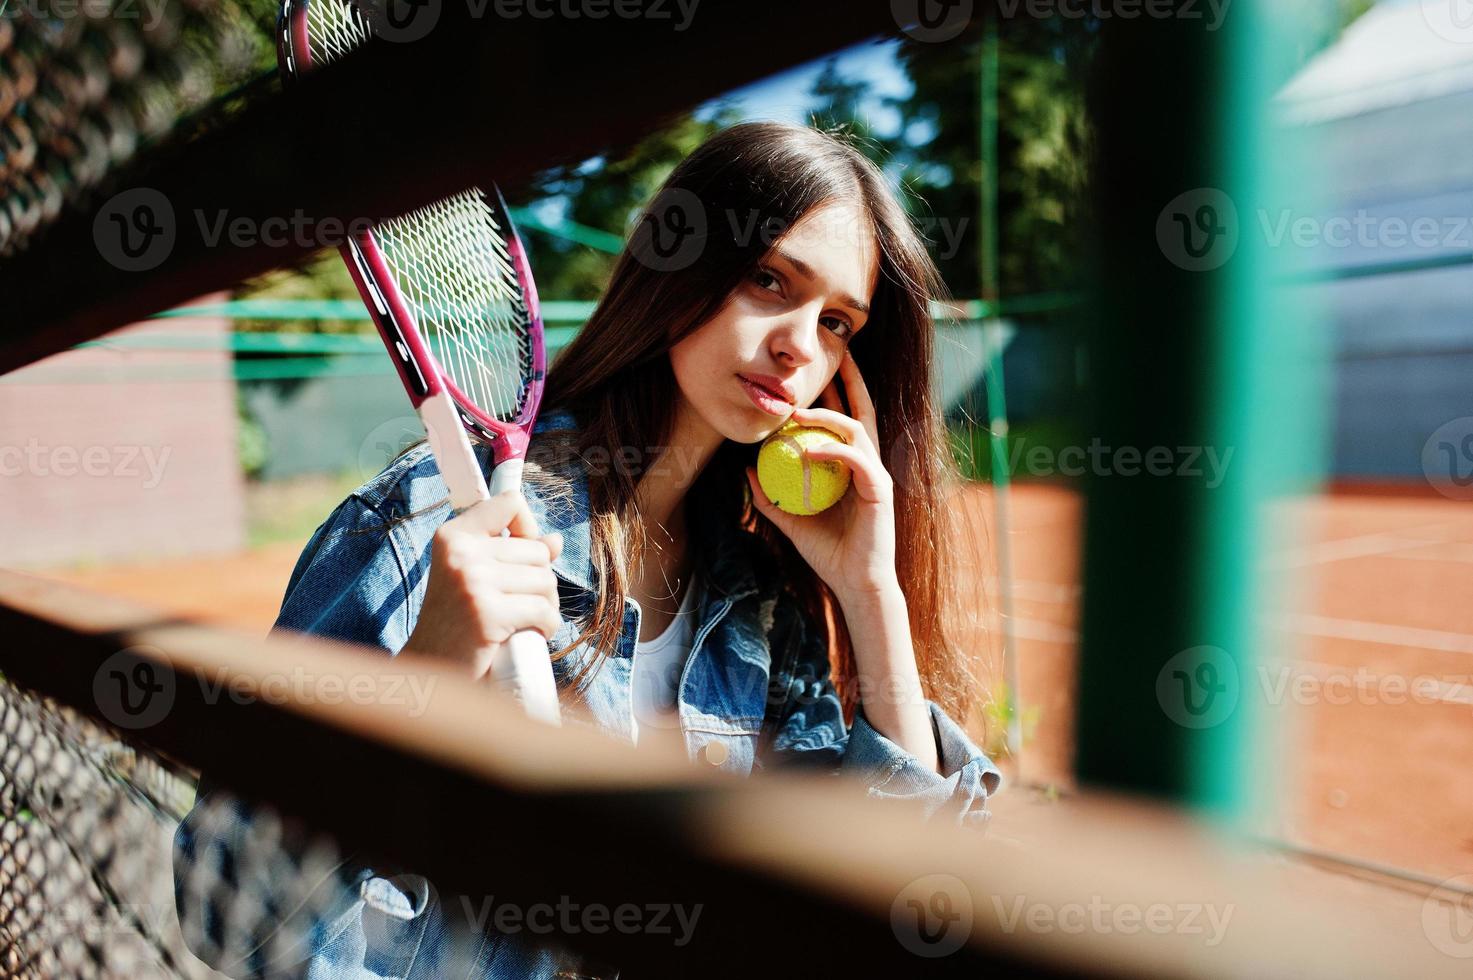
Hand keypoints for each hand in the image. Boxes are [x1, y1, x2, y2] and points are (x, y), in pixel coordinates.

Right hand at [401, 490, 564, 679]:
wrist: (429, 671)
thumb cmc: (457, 625)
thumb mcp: (476, 579)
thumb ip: (513, 554)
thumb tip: (555, 539)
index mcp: (453, 536)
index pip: (510, 503)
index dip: (528, 528)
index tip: (521, 556)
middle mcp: (461, 552)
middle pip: (538, 550)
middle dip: (539, 581)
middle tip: (518, 605)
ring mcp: (473, 581)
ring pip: (546, 580)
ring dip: (545, 606)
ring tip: (521, 621)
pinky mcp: (487, 612)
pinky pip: (544, 611)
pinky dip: (546, 627)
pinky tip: (527, 636)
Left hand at [745, 349, 897, 603]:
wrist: (854, 583)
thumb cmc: (828, 553)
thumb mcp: (791, 519)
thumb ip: (771, 496)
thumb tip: (747, 469)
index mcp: (853, 468)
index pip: (846, 421)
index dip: (838, 393)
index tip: (818, 373)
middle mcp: (869, 464)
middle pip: (861, 412)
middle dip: (849, 382)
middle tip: (832, 357)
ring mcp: (877, 474)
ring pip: (855, 429)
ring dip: (826, 416)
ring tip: (796, 414)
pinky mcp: (880, 488)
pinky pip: (855, 459)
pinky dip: (831, 451)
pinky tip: (807, 451)